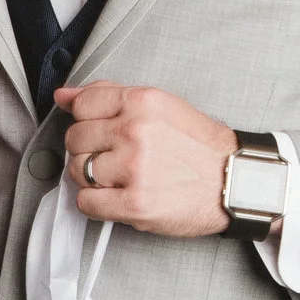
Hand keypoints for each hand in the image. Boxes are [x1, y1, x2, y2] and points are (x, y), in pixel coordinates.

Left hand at [54, 81, 237, 236]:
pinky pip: (87, 203)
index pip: (82, 105)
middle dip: (88, 149)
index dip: (86, 120)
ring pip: (78, 171)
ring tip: (118, 178)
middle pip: (75, 139)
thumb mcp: (161, 106)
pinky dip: (96, 204)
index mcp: (142, 102)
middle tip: (113, 157)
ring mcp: (134, 168)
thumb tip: (64, 95)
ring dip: (92, 178)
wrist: (236, 182)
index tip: (99, 131)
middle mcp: (135, 131)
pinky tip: (116, 197)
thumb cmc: (200, 147)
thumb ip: (110, 96)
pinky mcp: (136, 203)